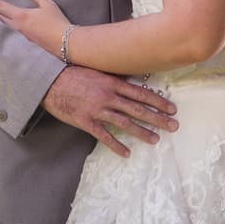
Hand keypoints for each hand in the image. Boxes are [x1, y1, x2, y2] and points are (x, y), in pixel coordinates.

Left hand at [0, 0, 69, 57]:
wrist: (66, 43)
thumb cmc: (56, 21)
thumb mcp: (46, 3)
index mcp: (21, 16)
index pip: (1, 7)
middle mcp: (19, 27)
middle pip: (1, 17)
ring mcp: (23, 35)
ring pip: (7, 25)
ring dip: (1, 18)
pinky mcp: (30, 41)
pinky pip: (15, 30)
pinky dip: (10, 24)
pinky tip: (14, 23)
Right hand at [42, 65, 178, 157]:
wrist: (50, 80)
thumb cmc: (73, 73)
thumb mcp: (96, 70)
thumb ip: (112, 77)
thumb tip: (131, 80)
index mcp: (111, 82)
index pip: (140, 92)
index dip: (158, 101)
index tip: (172, 108)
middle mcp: (108, 96)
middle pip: (137, 108)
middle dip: (157, 118)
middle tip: (174, 126)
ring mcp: (97, 109)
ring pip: (125, 123)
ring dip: (142, 132)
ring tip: (156, 140)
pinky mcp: (86, 121)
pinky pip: (104, 136)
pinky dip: (116, 145)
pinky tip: (127, 153)